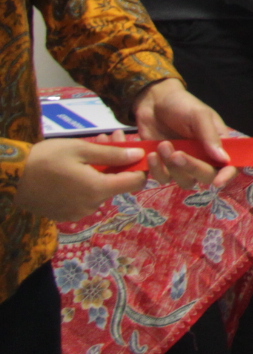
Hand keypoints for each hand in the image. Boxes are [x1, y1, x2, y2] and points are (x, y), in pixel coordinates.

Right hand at [15, 136, 147, 221]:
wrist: (10, 177)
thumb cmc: (46, 158)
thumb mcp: (80, 149)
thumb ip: (112, 154)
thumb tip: (139, 155)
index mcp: (97, 190)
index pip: (135, 183)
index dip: (139, 168)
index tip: (135, 153)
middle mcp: (91, 206)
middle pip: (116, 184)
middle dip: (117, 162)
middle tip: (109, 138)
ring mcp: (77, 213)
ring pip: (100, 190)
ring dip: (101, 171)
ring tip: (91, 148)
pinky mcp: (64, 215)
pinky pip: (85, 198)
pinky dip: (86, 183)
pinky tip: (77, 167)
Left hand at [132, 78, 235, 189]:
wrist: (153, 102)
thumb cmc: (182, 105)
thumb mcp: (199, 115)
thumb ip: (211, 136)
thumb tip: (225, 159)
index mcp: (218, 144)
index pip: (231, 165)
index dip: (227, 176)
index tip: (217, 182)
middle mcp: (204, 158)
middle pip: (207, 176)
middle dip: (192, 168)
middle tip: (177, 154)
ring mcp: (184, 164)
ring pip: (185, 181)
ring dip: (173, 168)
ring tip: (162, 145)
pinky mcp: (164, 167)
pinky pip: (164, 179)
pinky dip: (157, 170)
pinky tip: (151, 154)